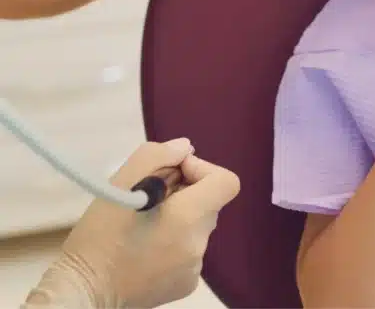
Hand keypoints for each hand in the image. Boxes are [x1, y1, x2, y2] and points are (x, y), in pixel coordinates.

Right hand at [24, 139, 240, 308]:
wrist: (82, 292)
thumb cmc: (98, 237)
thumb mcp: (119, 184)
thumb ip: (157, 156)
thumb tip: (185, 149)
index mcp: (189, 218)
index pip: (226, 182)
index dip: (202, 170)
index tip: (174, 173)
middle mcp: (199, 244)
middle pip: (208, 203)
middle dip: (184, 193)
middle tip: (149, 198)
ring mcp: (195, 268)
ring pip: (197, 227)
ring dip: (178, 219)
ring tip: (142, 226)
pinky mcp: (186, 284)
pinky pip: (189, 251)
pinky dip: (173, 243)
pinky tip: (145, 249)